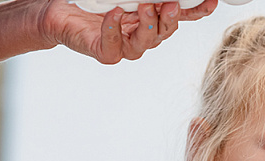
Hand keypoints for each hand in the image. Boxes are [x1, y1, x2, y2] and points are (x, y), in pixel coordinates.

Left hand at [39, 0, 217, 63]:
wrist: (55, 9)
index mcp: (150, 17)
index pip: (180, 15)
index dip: (196, 10)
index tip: (209, 1)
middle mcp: (140, 34)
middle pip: (165, 31)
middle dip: (171, 19)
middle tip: (171, 5)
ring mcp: (123, 45)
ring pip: (144, 42)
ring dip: (148, 26)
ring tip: (145, 7)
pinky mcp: (104, 52)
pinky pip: (113, 47)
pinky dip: (114, 30)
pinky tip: (113, 14)